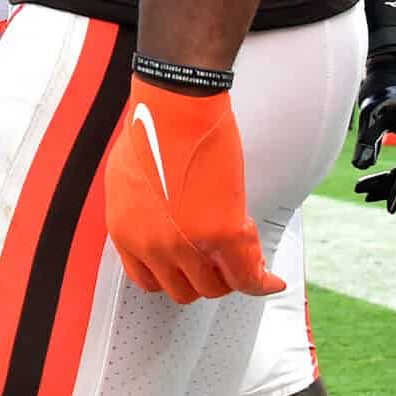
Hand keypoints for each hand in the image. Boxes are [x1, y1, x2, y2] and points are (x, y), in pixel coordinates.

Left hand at [103, 81, 282, 304]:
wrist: (175, 106)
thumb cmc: (152, 128)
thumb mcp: (130, 181)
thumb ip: (144, 213)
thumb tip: (164, 226)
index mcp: (126, 231)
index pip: (149, 280)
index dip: (175, 276)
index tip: (192, 267)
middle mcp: (151, 246)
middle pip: (183, 289)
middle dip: (205, 277)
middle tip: (223, 261)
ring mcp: (186, 244)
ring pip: (214, 287)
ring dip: (232, 277)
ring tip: (243, 253)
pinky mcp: (221, 233)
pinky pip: (246, 276)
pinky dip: (261, 280)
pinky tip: (269, 275)